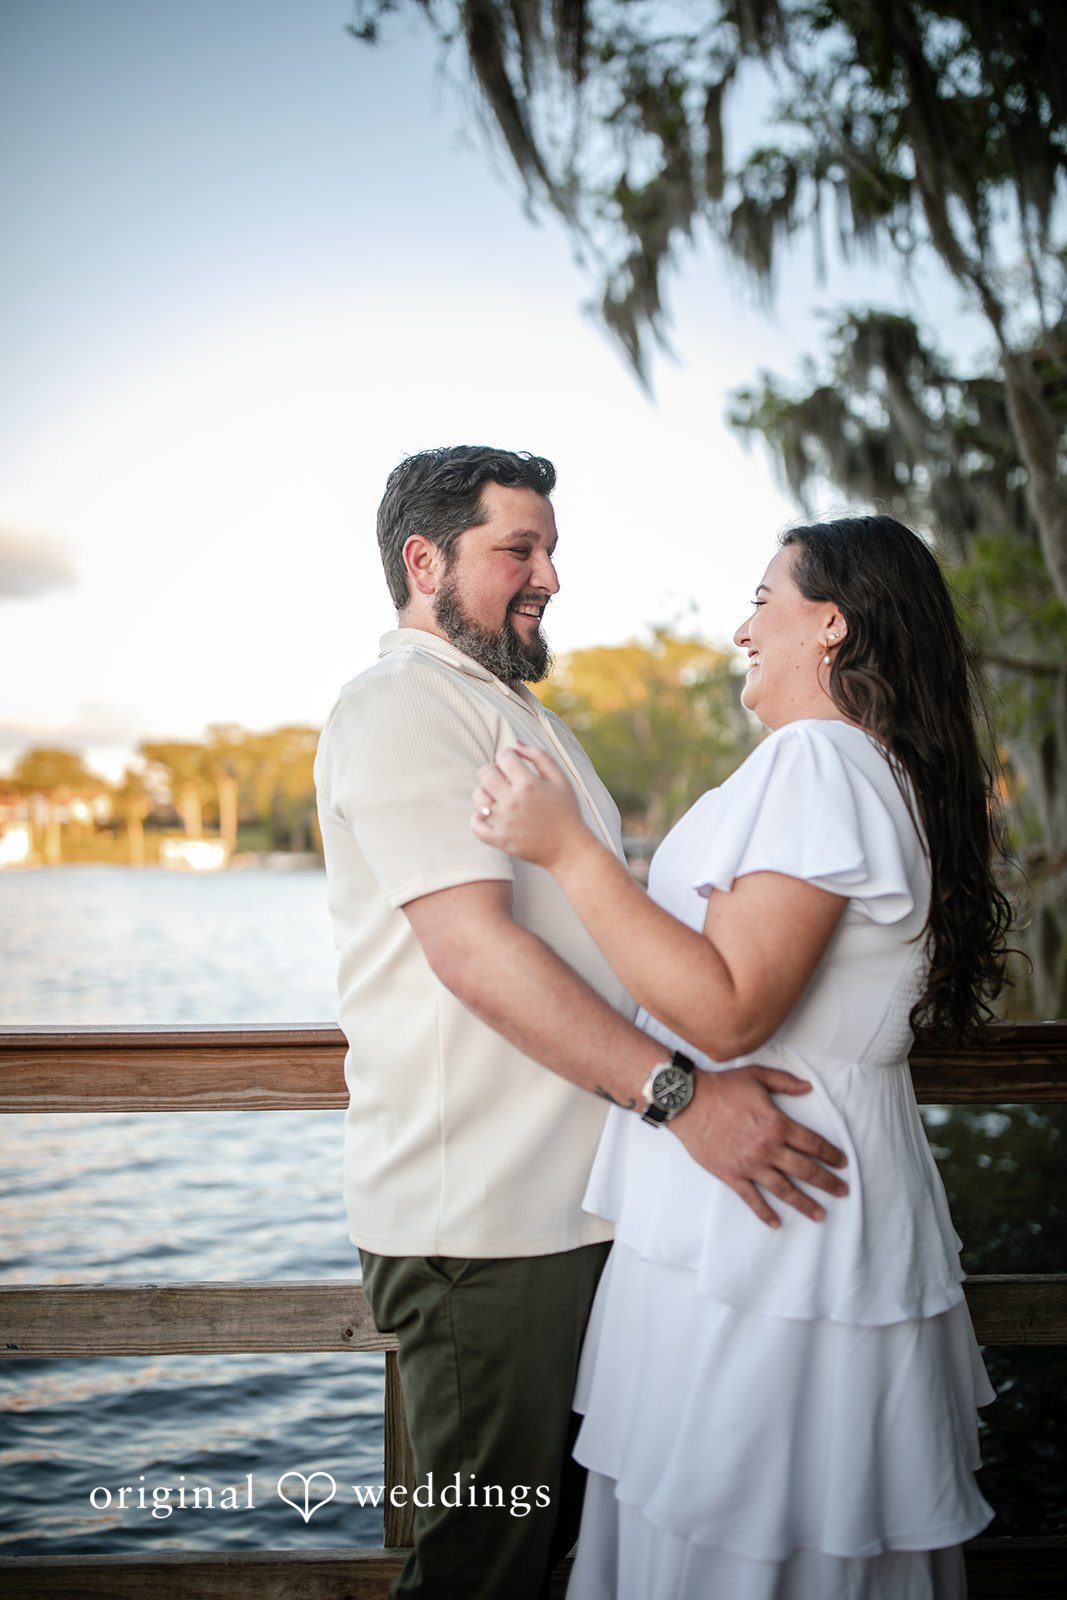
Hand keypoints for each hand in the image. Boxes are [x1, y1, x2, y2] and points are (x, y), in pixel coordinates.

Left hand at [471, 743, 589, 870]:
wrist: (568, 848)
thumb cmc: (566, 811)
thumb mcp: (560, 779)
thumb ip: (540, 756)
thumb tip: (516, 743)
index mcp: (529, 784)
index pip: (503, 757)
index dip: (507, 755)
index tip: (513, 762)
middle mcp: (514, 802)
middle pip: (485, 774)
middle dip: (491, 770)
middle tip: (502, 778)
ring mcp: (504, 822)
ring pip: (478, 797)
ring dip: (485, 793)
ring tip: (497, 797)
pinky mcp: (499, 840)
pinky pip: (476, 824)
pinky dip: (478, 818)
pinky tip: (489, 815)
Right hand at [670, 1065, 849, 1226]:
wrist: (688, 1102)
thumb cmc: (722, 1087)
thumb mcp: (757, 1076)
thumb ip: (785, 1082)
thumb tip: (809, 1088)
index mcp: (778, 1124)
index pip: (813, 1144)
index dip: (831, 1154)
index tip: (843, 1163)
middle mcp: (769, 1148)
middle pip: (806, 1170)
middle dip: (828, 1183)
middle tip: (843, 1192)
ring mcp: (751, 1165)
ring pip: (784, 1190)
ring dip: (805, 1203)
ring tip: (820, 1214)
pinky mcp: (732, 1175)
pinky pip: (752, 1198)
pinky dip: (764, 1213)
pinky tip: (776, 1223)